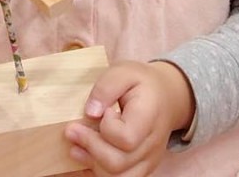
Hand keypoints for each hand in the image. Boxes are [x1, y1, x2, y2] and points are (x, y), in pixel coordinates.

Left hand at [65, 60, 195, 176]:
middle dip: (90, 148)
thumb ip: (106, 87)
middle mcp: (152, 144)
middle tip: (72, 130)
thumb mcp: (123, 72)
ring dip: (92, 164)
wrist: (166, 97)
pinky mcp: (141, 167)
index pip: (126, 138)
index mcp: (149, 117)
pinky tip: (87, 157)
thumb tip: (90, 112)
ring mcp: (148, 160)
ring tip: (76, 147)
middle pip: (118, 163)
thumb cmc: (142, 83)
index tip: (105, 111)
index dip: (108, 128)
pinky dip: (99, 172)